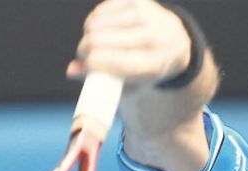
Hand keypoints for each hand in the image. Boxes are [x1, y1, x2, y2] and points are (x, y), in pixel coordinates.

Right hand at [66, 0, 191, 86]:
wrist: (175, 42)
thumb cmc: (147, 69)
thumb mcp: (131, 84)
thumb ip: (102, 81)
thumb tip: (71, 70)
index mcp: (154, 64)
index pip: (116, 62)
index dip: (92, 63)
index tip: (85, 64)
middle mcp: (152, 37)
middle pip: (101, 41)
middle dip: (85, 49)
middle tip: (84, 55)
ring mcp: (145, 15)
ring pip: (97, 23)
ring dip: (88, 34)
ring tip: (94, 43)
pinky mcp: (136, 0)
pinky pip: (101, 10)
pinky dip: (94, 21)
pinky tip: (101, 29)